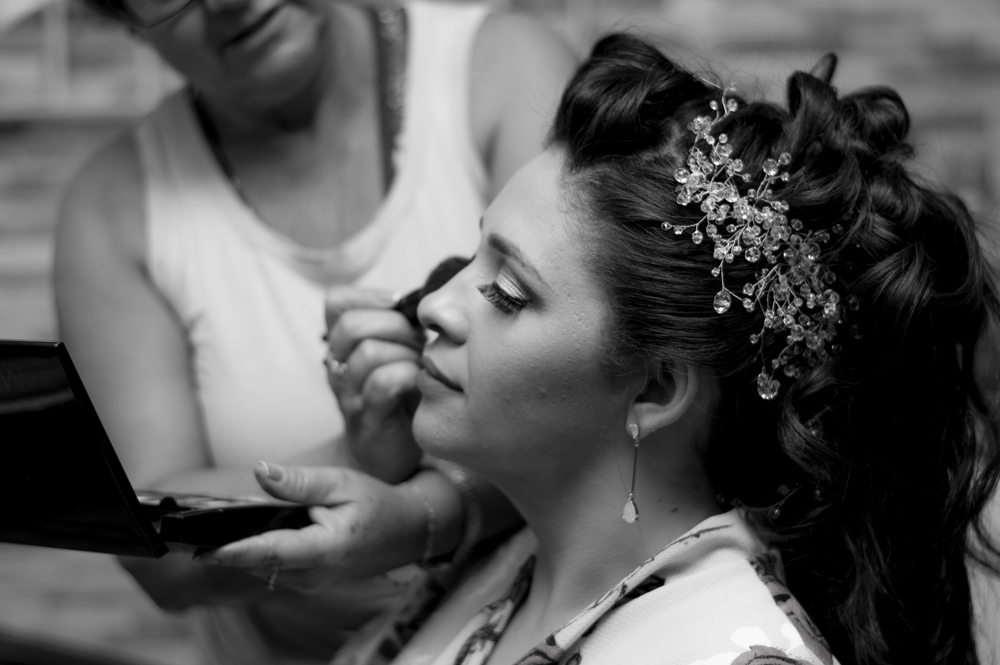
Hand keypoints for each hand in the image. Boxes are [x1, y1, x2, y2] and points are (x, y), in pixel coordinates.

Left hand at [197, 463, 435, 592]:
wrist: (408, 531)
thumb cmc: (378, 503)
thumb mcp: (341, 482)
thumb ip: (299, 482)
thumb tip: (259, 470)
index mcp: (324, 550)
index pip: (269, 552)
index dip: (233, 551)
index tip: (201, 548)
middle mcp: (313, 576)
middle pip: (257, 564)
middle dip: (227, 548)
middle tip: (191, 530)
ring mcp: (310, 584)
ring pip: (262, 569)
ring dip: (242, 551)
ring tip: (215, 528)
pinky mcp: (307, 583)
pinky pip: (274, 569)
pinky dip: (259, 552)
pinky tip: (252, 532)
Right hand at [324, 286, 423, 482]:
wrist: (388, 453)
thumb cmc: (399, 396)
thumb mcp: (396, 353)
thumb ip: (401, 327)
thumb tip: (430, 301)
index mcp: (341, 345)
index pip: (336, 302)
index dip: (370, 296)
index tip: (400, 306)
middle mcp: (337, 367)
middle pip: (351, 325)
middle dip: (396, 325)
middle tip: (419, 341)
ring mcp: (349, 394)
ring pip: (370, 352)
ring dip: (407, 353)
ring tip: (422, 364)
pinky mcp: (368, 418)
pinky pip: (385, 382)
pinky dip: (410, 375)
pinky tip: (420, 381)